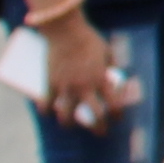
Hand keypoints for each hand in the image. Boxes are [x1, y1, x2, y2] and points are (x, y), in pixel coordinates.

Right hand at [40, 13, 138, 131]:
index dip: (117, 114)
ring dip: (69, 123)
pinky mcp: (50, 82)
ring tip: (70, 125)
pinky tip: (47, 113)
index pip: (114, 104)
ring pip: (67, 115)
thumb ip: (111, 65)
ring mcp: (66, 86)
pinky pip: (46, 103)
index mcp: (102, 79)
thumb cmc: (88, 38)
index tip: (118, 119)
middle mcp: (85, 86)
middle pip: (94, 115)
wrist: (65, 30)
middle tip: (100, 132)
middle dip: (98, 127)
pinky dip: (45, 110)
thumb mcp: (107, 51)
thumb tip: (114, 74)